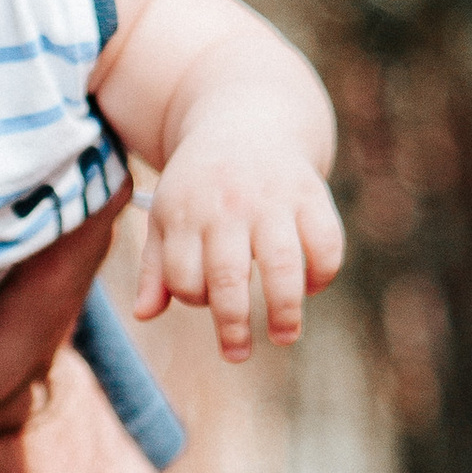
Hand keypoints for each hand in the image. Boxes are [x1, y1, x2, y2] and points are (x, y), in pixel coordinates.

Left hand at [134, 138, 343, 359]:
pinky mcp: (310, 193)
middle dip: (233, 324)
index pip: (185, 276)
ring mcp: (272, 199)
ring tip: (284, 336)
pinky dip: (322, 273)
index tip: (205, 303)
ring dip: (285, 310)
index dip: (193, 298)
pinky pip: (325, 243)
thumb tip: (145, 314)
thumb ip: (156, 266)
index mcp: (186, 212)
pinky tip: (310, 287)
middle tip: (236, 354)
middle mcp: (228, 205)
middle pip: (229, 277)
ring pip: (282, 265)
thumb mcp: (168, 214)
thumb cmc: (200, 183)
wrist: (246, 118)